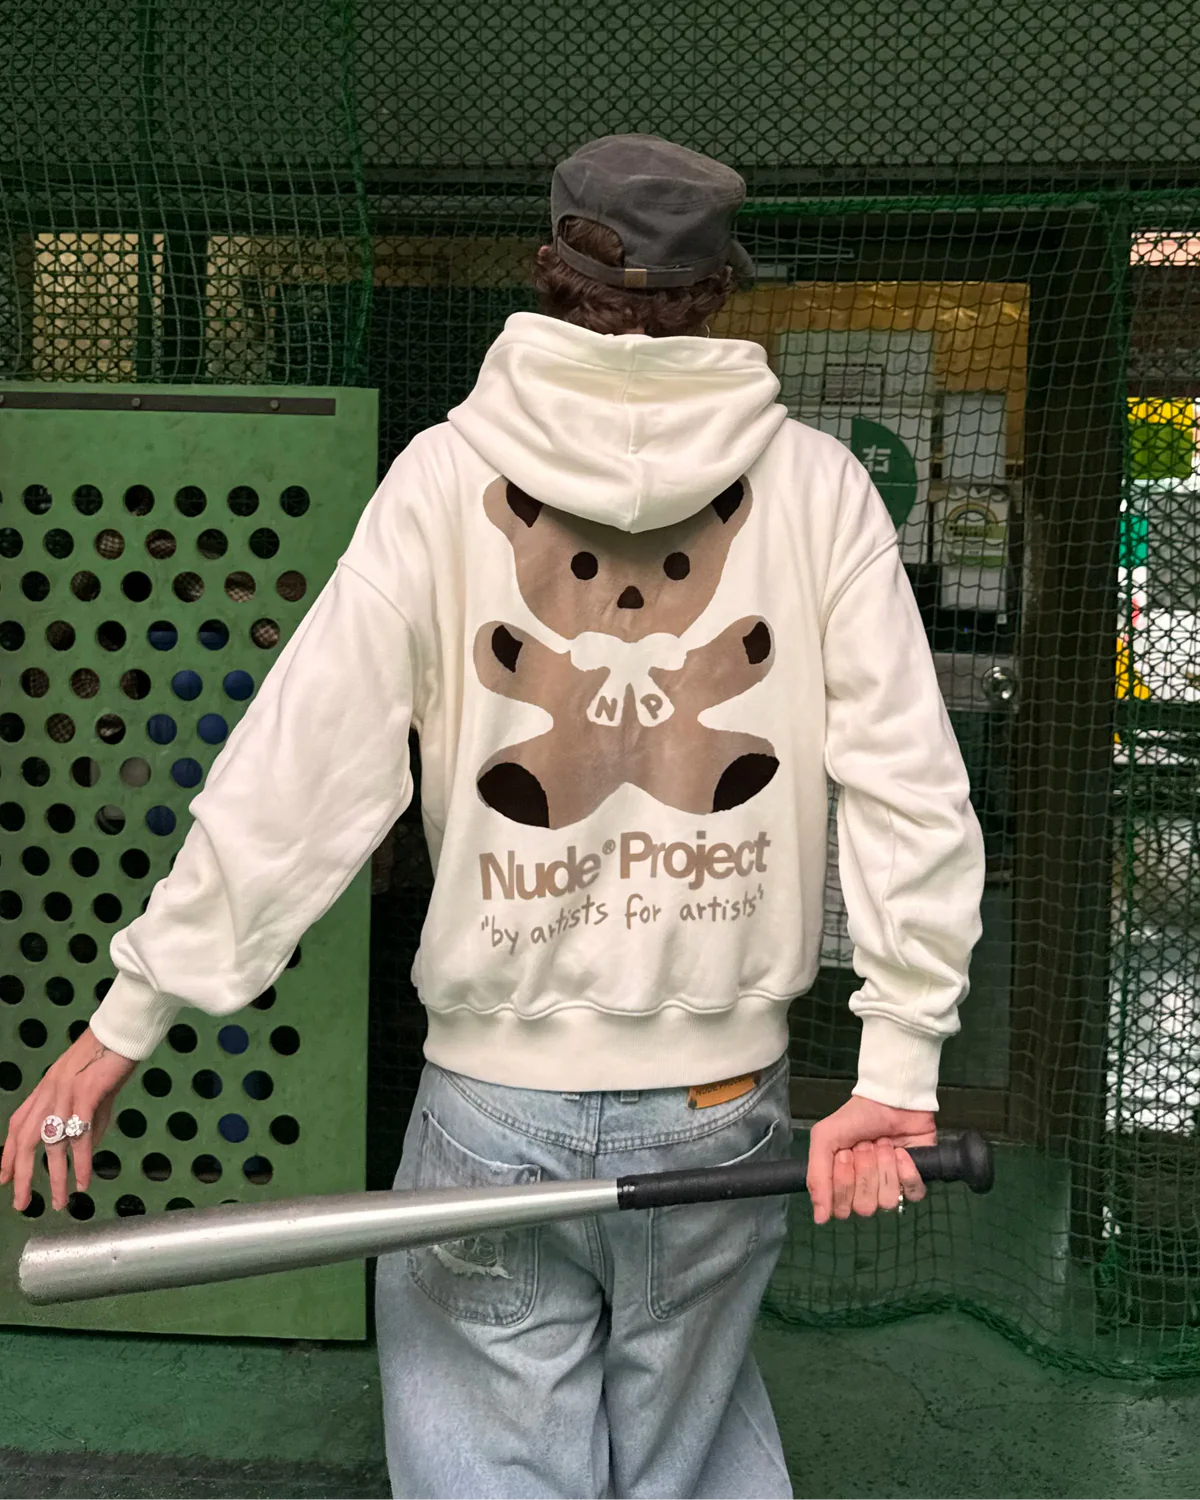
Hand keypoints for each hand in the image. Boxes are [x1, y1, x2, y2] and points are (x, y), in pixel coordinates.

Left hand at [1, 1028, 136, 1212]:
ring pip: (53, 1144)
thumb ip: (87, 1119)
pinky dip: (81, 1162)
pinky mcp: (86, 1094)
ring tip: (60, 1202)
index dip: (8, 1154)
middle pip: (26, 1140)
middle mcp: (49, 1092)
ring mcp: (65, 1093)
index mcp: (45, 1089)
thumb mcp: (91, 1090)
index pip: (17, 1126)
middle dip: (21, 1175)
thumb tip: (87, 1148)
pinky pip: (80, 1136)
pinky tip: (83, 1181)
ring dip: (55, 1177)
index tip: (4, 1179)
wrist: (123, 1032)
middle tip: (22, 1203)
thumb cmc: (108, 1058)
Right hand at [806, 1095, 936, 1224]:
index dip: (844, 1182)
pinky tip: (902, 1153)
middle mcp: (865, 1191)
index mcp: (841, 1184)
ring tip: (884, 1145)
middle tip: (866, 1146)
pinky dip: (907, 1171)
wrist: (892, 1099)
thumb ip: (817, 1177)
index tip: (846, 1154)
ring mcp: (890, 1188)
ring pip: (888, 1201)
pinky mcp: (914, 1182)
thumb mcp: (825, 1138)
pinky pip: (912, 1194)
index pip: (841, 1208)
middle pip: (865, 1207)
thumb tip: (819, 1219)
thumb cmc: (856, 1118)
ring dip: (885, 1167)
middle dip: (865, 1171)